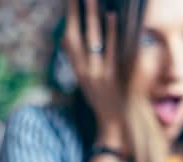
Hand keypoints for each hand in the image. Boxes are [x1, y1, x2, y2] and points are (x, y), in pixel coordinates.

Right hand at [63, 0, 126, 148]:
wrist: (115, 127)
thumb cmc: (104, 102)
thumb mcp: (89, 82)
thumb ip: (84, 63)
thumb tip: (79, 41)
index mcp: (78, 71)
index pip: (68, 41)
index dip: (67, 19)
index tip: (69, 1)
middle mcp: (85, 71)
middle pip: (75, 37)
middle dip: (76, 12)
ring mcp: (98, 74)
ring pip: (92, 40)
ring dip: (92, 16)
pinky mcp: (114, 77)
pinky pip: (112, 51)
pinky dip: (112, 33)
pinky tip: (113, 17)